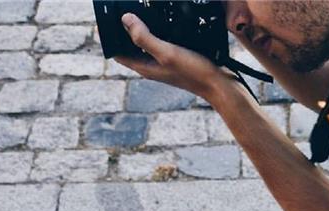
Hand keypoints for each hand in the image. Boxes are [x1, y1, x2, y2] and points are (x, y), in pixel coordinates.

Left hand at [115, 13, 234, 102]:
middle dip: (126, 28)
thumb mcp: (167, 53)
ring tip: (142, 9)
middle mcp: (153, 66)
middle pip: (132, 45)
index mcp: (145, 67)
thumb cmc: (194, 72)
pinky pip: (162, 41)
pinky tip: (165, 19)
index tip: (108, 17)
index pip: (118, 52)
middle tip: (125, 7)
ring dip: (144, 27)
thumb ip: (144, 38)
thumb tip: (125, 19)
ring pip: (147, 42)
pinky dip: (160, 30)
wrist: (221, 85)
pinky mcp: (177, 58)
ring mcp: (165, 62)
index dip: (110, 35)